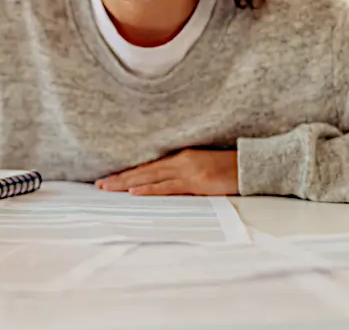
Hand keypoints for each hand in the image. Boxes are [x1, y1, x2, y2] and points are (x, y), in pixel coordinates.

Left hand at [95, 149, 238, 195]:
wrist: (250, 166)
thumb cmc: (228, 168)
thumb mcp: (201, 166)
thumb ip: (182, 172)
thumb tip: (162, 183)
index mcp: (180, 156)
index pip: (147, 166)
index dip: (127, 173)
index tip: (109, 178)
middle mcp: (180, 161)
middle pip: (143, 170)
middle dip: (119, 178)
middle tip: (99, 185)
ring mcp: (187, 171)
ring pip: (150, 178)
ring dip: (127, 183)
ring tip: (108, 188)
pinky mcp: (196, 182)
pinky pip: (168, 187)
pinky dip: (150, 189)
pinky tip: (135, 191)